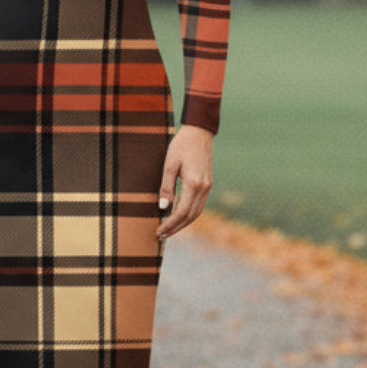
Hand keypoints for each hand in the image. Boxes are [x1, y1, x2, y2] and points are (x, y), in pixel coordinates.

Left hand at [156, 125, 213, 240]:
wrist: (199, 132)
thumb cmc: (181, 145)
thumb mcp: (169, 165)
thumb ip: (166, 187)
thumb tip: (163, 207)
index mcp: (194, 184)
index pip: (181, 212)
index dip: (170, 224)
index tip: (159, 232)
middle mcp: (204, 188)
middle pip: (191, 217)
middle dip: (176, 228)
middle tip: (161, 235)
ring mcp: (208, 186)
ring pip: (196, 212)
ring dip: (183, 223)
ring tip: (168, 229)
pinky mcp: (207, 183)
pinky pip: (199, 205)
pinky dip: (188, 214)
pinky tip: (177, 215)